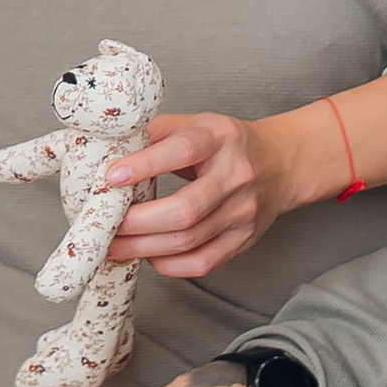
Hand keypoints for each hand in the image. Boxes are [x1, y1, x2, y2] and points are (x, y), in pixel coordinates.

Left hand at [108, 109, 306, 278]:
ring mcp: (243, 212)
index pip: (182, 151)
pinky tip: (148, 254)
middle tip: (105, 225)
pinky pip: (202, 263)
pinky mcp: (243, 240)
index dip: (144, 165)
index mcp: (220, 138)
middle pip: (184, 210)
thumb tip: (110, 150)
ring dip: (143, 248)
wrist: (280, 163)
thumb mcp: (196, 123)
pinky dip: (168, 264)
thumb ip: (157, 132)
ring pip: (188, 241)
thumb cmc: (226, 144)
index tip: (111, 176)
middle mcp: (236, 176)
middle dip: (136, 222)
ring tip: (114, 245)